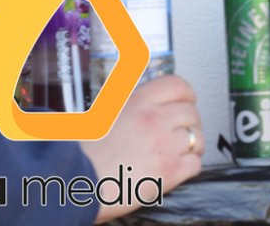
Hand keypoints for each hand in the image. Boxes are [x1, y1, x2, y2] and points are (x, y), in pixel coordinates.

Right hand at [79, 74, 203, 223]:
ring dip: (191, 145)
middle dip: (188, 124)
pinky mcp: (170, 171)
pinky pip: (195, 163)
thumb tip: (135, 92)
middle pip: (192, 113)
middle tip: (180, 133)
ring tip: (179, 152)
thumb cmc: (81, 153)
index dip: (186, 95)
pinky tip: (178, 169)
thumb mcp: (102, 112)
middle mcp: (155, 119)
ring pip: (197, 138)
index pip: (178, 86)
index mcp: (138, 102)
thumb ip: (125, 102)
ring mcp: (165, 144)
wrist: (73, 183)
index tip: (186, 103)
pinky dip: (189, 166)